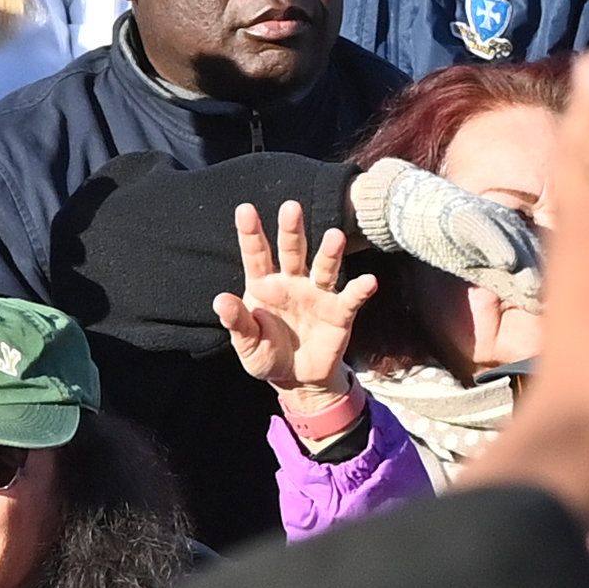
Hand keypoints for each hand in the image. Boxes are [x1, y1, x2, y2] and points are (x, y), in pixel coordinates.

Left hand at [212, 198, 371, 430]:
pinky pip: (350, 298)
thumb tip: (220, 301)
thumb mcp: (248, 345)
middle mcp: (292, 282)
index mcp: (264, 285)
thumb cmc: (268, 356)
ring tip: (335, 236)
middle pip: (292, 251)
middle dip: (292, 230)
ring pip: (324, 267)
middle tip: (291, 207)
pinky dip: (360, 289)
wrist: (299, 380)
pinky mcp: (339, 312)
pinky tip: (368, 282)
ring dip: (329, 252)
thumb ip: (237, 323)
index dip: (250, 233)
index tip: (245, 209)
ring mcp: (317, 294)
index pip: (256, 255)